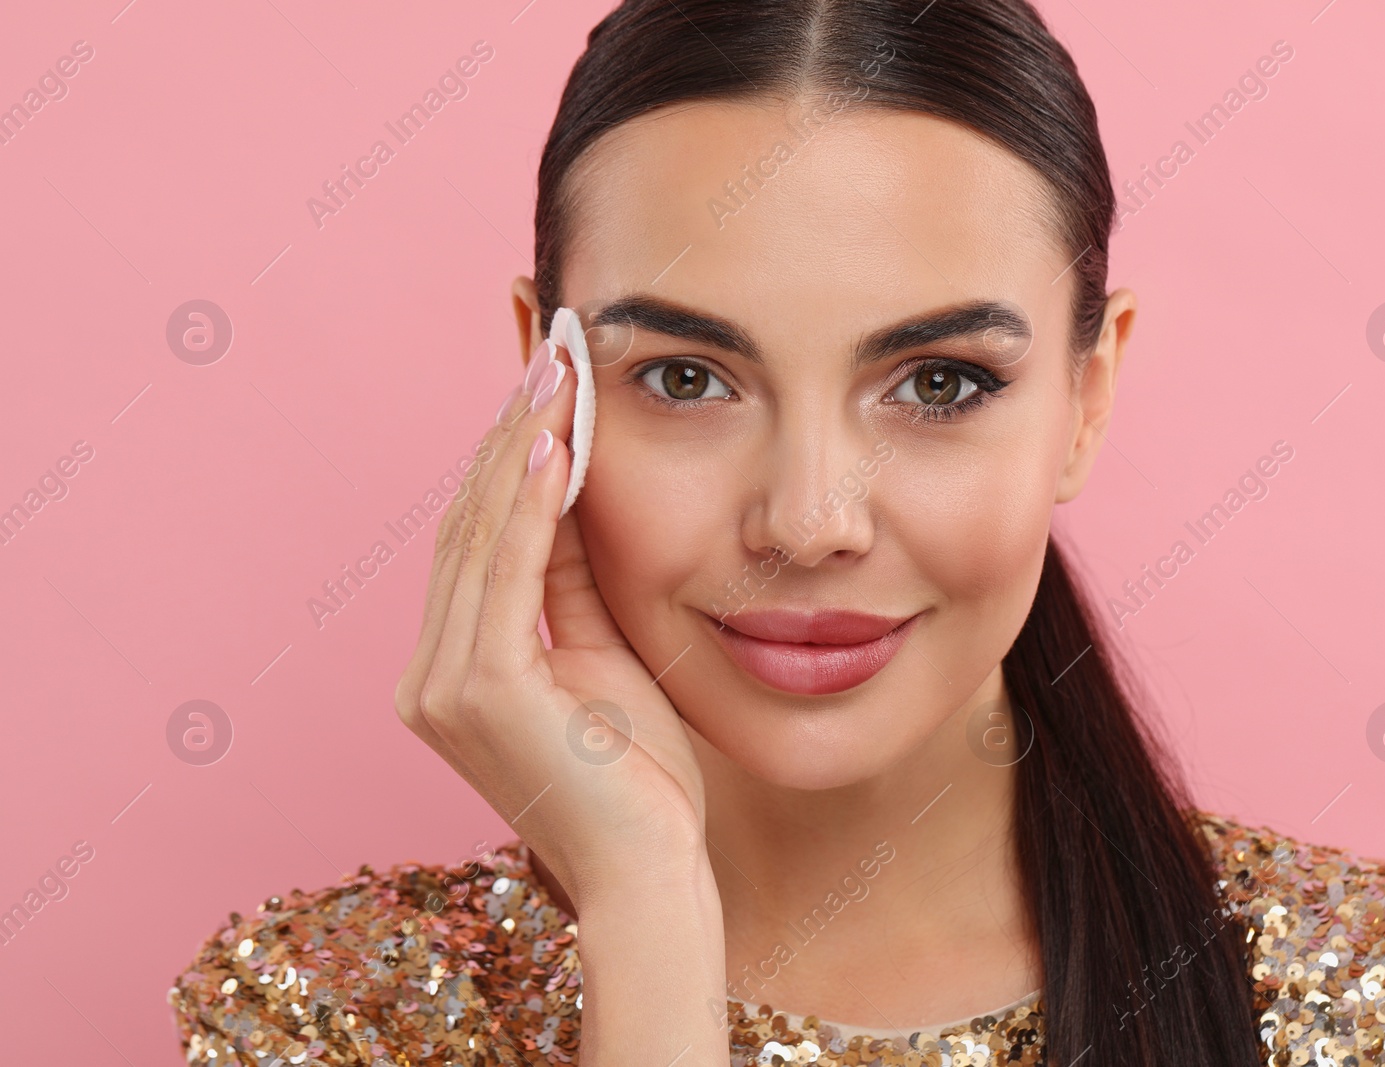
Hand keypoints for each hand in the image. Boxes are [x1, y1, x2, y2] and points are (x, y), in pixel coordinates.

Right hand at [394, 337, 708, 911]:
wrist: (649, 873)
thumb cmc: (639, 782)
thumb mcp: (599, 659)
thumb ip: (566, 583)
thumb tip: (565, 490)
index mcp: (452, 671)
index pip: (477, 541)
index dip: (507, 457)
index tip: (544, 385)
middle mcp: (428, 675)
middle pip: (467, 525)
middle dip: (510, 433)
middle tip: (547, 351)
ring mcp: (443, 685)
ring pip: (479, 536)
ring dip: (520, 447)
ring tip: (555, 371)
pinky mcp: (478, 690)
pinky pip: (504, 572)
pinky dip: (527, 502)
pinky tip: (555, 440)